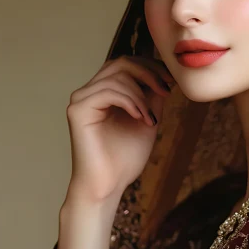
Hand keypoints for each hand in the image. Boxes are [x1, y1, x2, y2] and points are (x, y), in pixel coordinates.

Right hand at [64, 56, 172, 202]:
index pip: (126, 63)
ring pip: (117, 76)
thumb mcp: (147, 119)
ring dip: (141, 95)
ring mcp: (81, 99)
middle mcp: (89, 92)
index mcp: (104, 92)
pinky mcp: (77, 110)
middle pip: (121, 62)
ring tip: (150, 119)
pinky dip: (130, 101)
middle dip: (149, 73)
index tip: (171, 82)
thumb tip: (163, 72)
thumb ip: (152, 95)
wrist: (109, 186)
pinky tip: (140, 118)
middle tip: (166, 91)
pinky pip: (109, 90)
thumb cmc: (125, 158)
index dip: (150, 66)